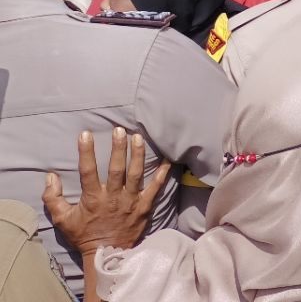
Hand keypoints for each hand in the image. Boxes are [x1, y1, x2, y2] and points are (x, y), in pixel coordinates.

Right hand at [42, 128, 171, 255]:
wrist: (107, 254)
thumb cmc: (84, 235)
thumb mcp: (62, 219)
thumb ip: (52, 198)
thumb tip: (50, 176)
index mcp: (93, 198)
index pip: (88, 171)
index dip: (86, 152)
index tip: (85, 134)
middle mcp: (113, 197)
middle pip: (116, 169)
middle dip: (118, 148)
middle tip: (119, 129)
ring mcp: (130, 201)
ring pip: (136, 174)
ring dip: (137, 155)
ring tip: (138, 137)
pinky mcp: (144, 207)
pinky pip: (155, 188)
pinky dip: (162, 174)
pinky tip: (167, 159)